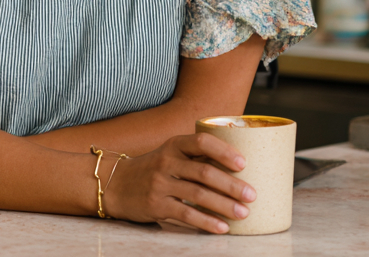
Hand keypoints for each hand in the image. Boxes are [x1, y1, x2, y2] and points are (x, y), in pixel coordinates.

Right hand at [101, 133, 255, 233]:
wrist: (116, 184)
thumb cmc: (153, 169)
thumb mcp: (170, 155)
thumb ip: (196, 157)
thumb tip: (237, 164)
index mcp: (173, 145)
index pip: (201, 142)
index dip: (224, 151)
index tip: (244, 163)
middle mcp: (166, 162)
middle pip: (204, 171)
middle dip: (231, 184)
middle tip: (252, 194)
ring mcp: (160, 184)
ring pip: (198, 194)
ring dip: (224, 205)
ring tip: (244, 213)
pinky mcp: (156, 205)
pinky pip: (186, 214)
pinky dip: (207, 221)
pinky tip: (222, 227)